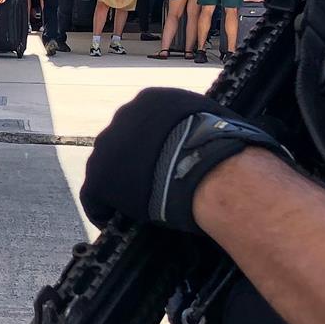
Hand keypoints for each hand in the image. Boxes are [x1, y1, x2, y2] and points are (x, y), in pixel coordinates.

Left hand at [78, 90, 292, 234]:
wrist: (210, 170)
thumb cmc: (226, 147)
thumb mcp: (219, 121)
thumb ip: (208, 124)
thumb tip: (230, 133)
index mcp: (152, 100)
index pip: (145, 125)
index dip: (151, 148)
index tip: (162, 164)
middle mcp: (125, 115)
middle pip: (123, 143)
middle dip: (134, 164)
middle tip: (151, 186)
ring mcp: (108, 145)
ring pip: (108, 168)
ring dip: (120, 185)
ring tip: (136, 207)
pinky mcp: (100, 176)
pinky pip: (94, 197)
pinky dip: (103, 210)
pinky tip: (115, 223)